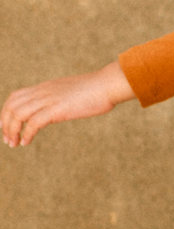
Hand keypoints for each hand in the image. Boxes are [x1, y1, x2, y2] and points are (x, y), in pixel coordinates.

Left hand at [2, 61, 135, 148]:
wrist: (107, 85)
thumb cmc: (98, 90)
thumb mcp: (74, 93)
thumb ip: (65, 99)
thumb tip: (67, 106)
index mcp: (46, 88)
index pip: (16, 96)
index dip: (6, 111)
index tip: (5, 125)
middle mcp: (43, 92)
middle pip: (12, 105)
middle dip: (5, 123)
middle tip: (8, 139)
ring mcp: (49, 100)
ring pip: (18, 114)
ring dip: (12, 131)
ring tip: (14, 143)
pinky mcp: (57, 110)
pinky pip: (33, 122)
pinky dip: (26, 133)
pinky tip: (26, 142)